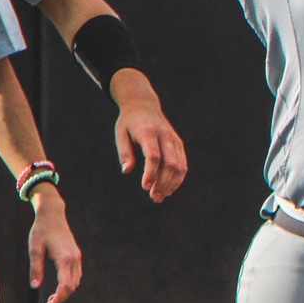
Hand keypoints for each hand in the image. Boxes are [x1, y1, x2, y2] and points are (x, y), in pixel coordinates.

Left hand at [27, 186, 79, 302]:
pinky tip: (60, 287)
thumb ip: (35, 268)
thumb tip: (35, 286)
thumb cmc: (41, 231)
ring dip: (66, 292)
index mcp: (64, 258)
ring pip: (76, 281)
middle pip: (72, 285)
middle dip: (62, 298)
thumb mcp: (34, 249)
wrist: (53, 215)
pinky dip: (70, 284)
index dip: (59, 297)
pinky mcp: (76, 255)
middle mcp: (74, 258)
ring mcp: (77, 257)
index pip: (65, 284)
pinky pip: (76, 274)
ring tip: (52, 299)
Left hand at [111, 70, 185, 201]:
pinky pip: (182, 163)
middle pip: (170, 163)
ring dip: (172, 183)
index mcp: (149, 132)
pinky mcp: (178, 144)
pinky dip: (178, 178)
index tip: (145, 187)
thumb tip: (127, 171)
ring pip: (180, 165)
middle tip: (154, 197)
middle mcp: (165, 136)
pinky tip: (169, 188)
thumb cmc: (129, 122)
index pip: (153, 156)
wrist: (144, 105)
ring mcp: (174, 140)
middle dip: (163, 182)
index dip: (151, 173)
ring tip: (160, 196)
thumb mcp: (121, 134)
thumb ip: (124, 152)